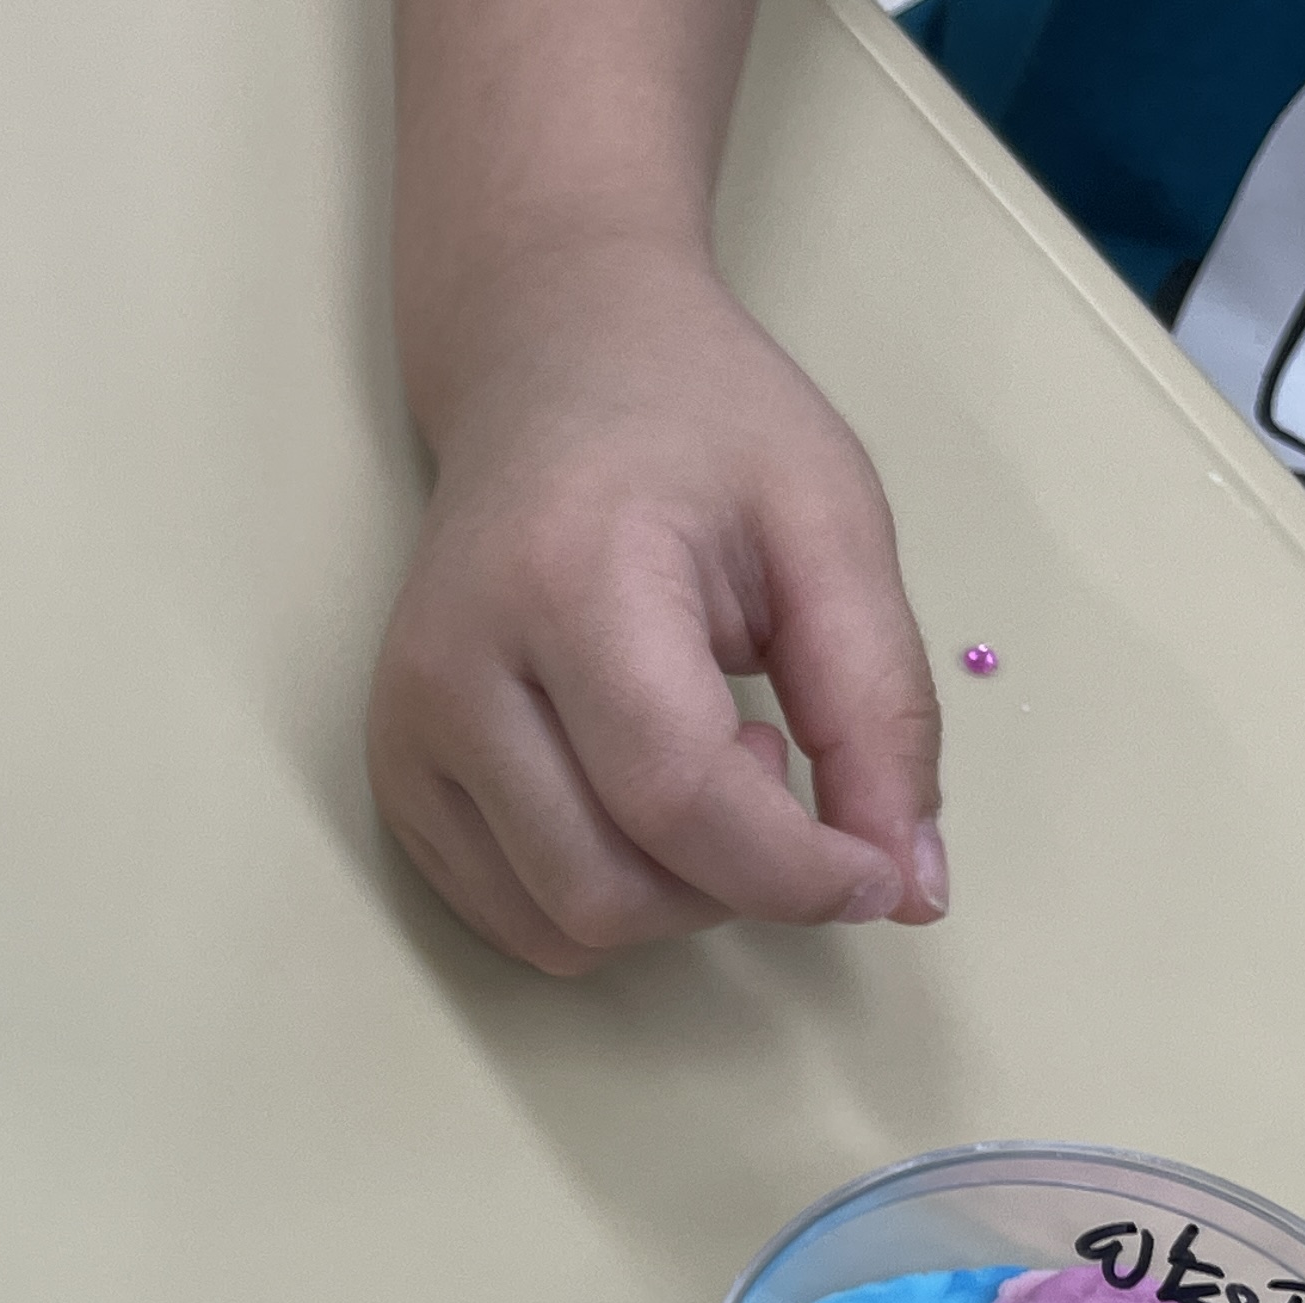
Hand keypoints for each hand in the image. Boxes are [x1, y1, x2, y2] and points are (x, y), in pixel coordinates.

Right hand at [370, 244, 945, 974]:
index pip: (676, 797)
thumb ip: (880, 709)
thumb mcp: (832, 529)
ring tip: (698, 768)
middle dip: (732, 882)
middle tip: (770, 758)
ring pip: (559, 929)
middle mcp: (455, 672)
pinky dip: (605, 898)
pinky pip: (512, 920)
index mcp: (569, 584)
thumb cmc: (700, 431)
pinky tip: (635, 796)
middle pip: (608, 890)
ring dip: (670, 897)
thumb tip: (908, 891)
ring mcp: (406, 734)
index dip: (795, 871)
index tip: (877, 873)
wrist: (547, 370)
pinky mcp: (395, 778)